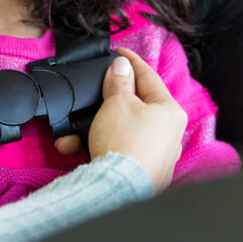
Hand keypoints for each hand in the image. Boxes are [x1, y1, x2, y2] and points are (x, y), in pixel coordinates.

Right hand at [87, 48, 186, 191]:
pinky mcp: (142, 171)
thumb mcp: (117, 102)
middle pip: (135, 105)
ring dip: (95, 127)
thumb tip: (123, 66)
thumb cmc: (124, 142)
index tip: (118, 52)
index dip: (130, 61)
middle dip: (107, 100)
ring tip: (73, 133)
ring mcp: (157, 155)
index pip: (149, 76)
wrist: (119, 189)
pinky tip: (77, 148)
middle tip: (96, 91)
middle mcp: (168, 133)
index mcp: (169, 111)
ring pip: (122, 130)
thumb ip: (119, 82)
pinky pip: (117, 150)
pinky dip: (98, 146)